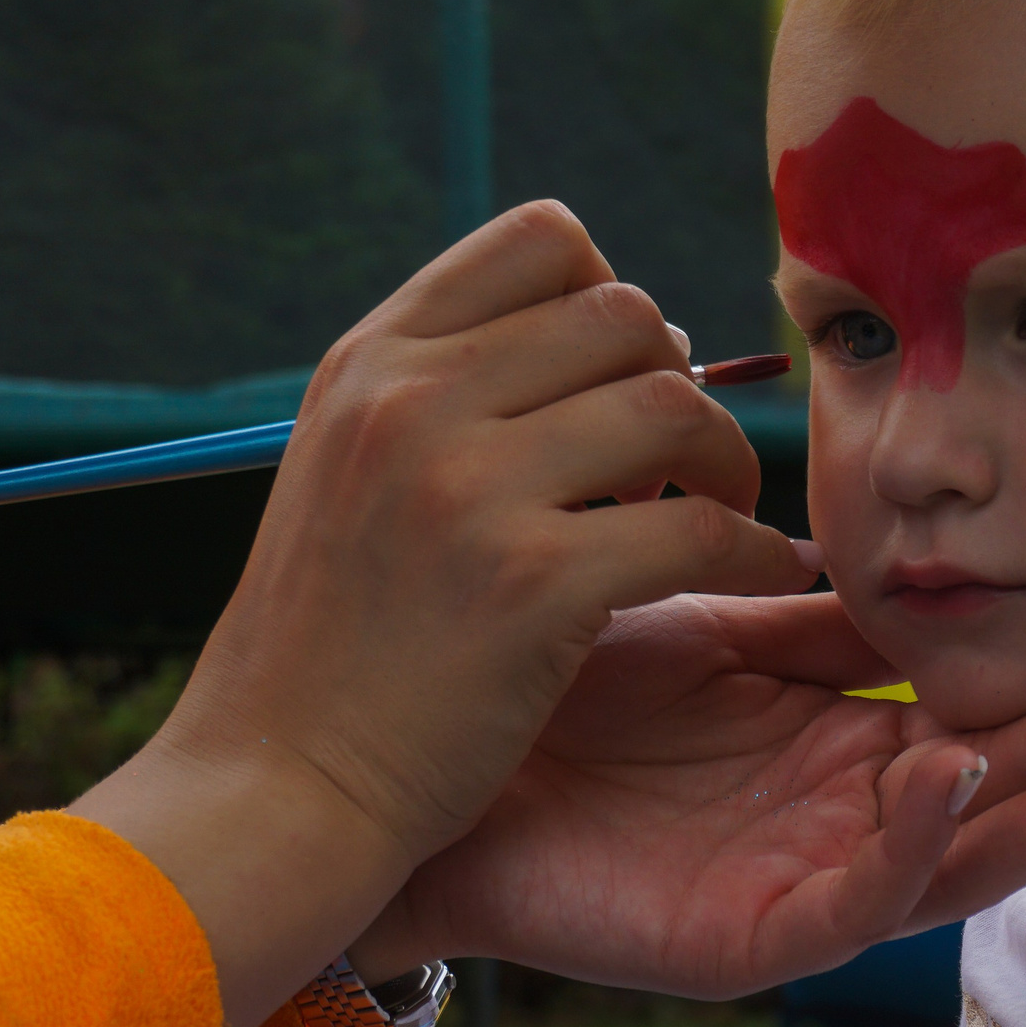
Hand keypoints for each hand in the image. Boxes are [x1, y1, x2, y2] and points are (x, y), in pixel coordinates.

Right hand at [73, 203, 819, 1026]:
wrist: (273, 787)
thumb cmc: (332, 645)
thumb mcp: (353, 471)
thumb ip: (453, 392)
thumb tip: (629, 329)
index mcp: (372, 361)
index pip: (542, 239)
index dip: (613, 297)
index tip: (622, 381)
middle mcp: (414, 400)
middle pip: (626, 315)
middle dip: (680, 382)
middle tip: (680, 465)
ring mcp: (469, 488)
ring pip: (676, 407)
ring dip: (726, 461)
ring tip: (713, 515)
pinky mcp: (532, 584)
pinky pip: (703, 531)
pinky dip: (752, 550)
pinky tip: (752, 574)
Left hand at [348, 591, 1025, 996]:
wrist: (419, 762)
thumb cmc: (559, 691)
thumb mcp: (710, 629)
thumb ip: (818, 620)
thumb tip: (930, 569)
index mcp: (844, 746)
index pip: (991, 716)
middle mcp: (844, 822)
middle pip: (1007, 790)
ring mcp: (803, 888)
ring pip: (960, 858)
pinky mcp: (748, 941)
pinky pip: (853, 901)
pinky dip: (911, 843)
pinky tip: (951, 772)